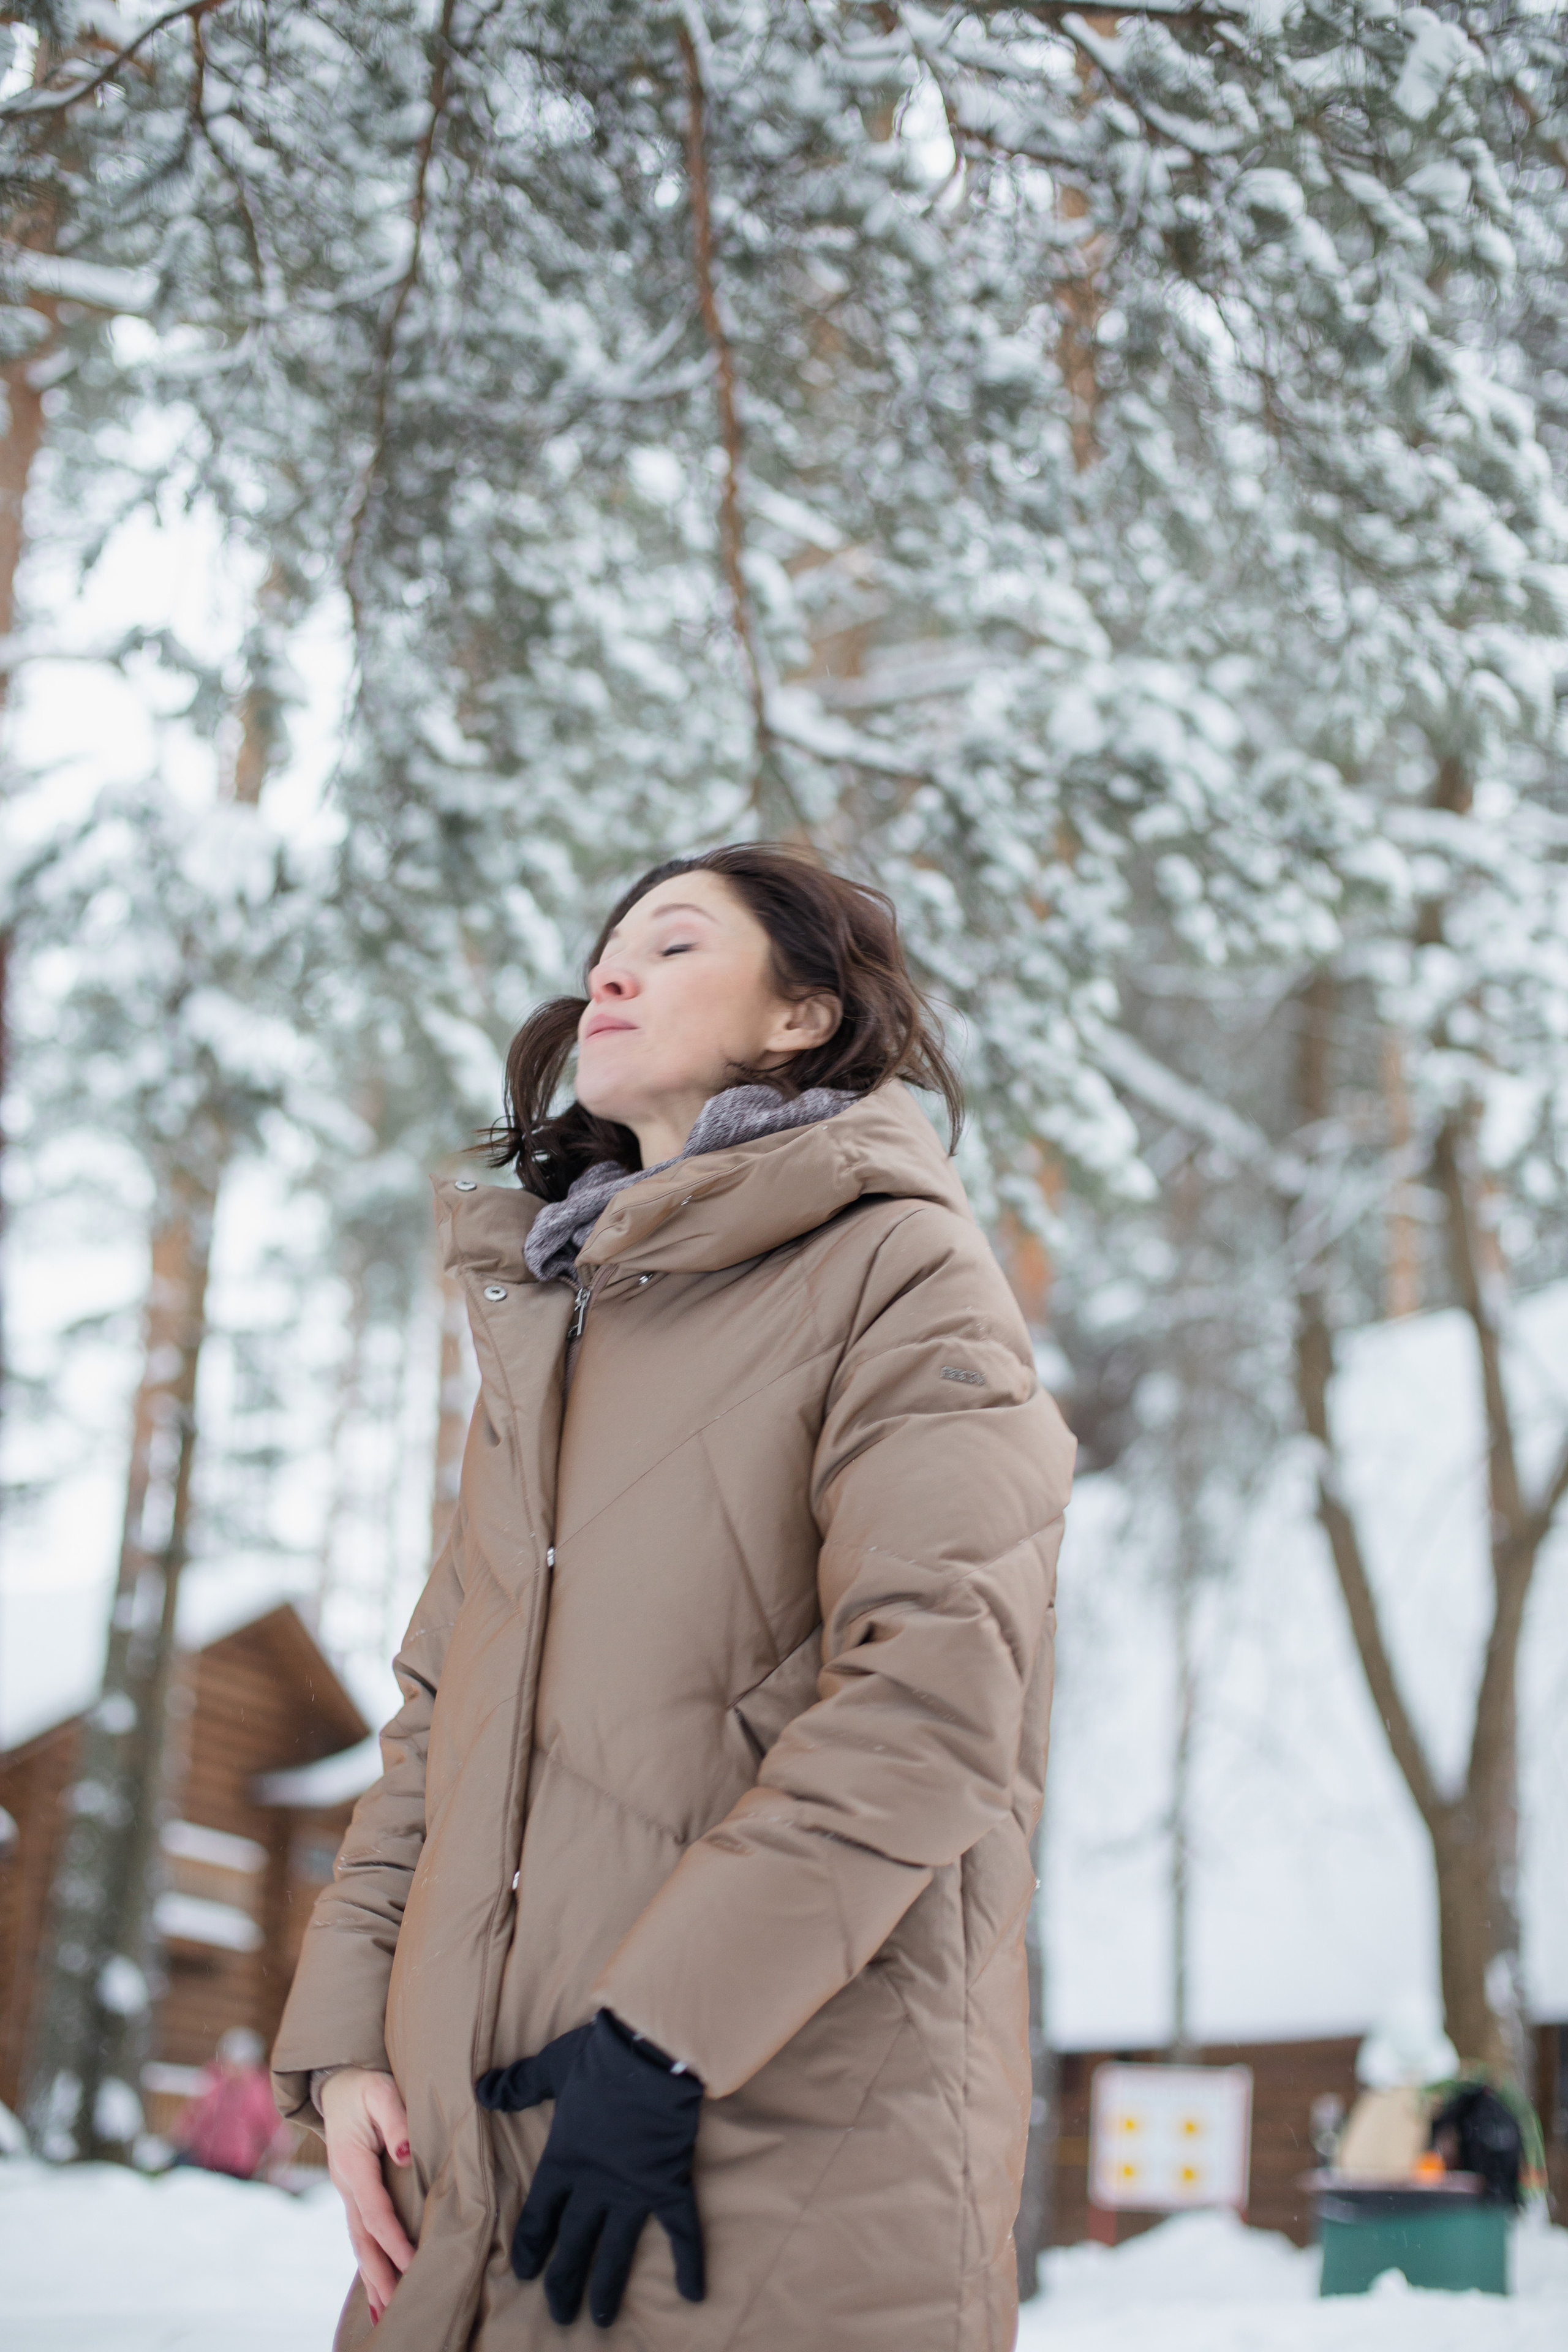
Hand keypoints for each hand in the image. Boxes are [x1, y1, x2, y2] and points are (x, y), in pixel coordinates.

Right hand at [321, 2067, 415, 2323]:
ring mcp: (346, 2193)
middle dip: (379, 2274)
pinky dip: (368, 2263)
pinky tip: (378, 2287)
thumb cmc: (365, 2087)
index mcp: (352, 2164)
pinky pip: (360, 2235)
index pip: (375, 2211)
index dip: (394, 2240)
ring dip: (372, 2277)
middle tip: (396, 2309)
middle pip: (362, 2239)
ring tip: (385, 2314)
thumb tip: (407, 2153)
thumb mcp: (381, 2091)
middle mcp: (345, 2186)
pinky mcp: (353, 2196)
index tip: (413, 2264)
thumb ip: (395, 2120)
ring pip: (358, 2243)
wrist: (339, 2084)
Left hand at [476, 2011, 703, 2327]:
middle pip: (574, 2243)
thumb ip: (519, 2085)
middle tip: (559, 2315)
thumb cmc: (600, 2055)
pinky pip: (682, 2231)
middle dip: (564, 2281)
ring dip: (607, 2287)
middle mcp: (594, 2185)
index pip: (540, 2214)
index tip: (525, 2272)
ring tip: (599, 2320)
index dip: (531, 2245)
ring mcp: (633, 2189)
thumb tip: (482, 2088)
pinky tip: (693, 2293)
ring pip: (616, 2250)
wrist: (651, 2048)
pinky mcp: (668, 2183)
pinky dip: (690, 2262)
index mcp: (564, 2159)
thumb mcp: (551, 2067)